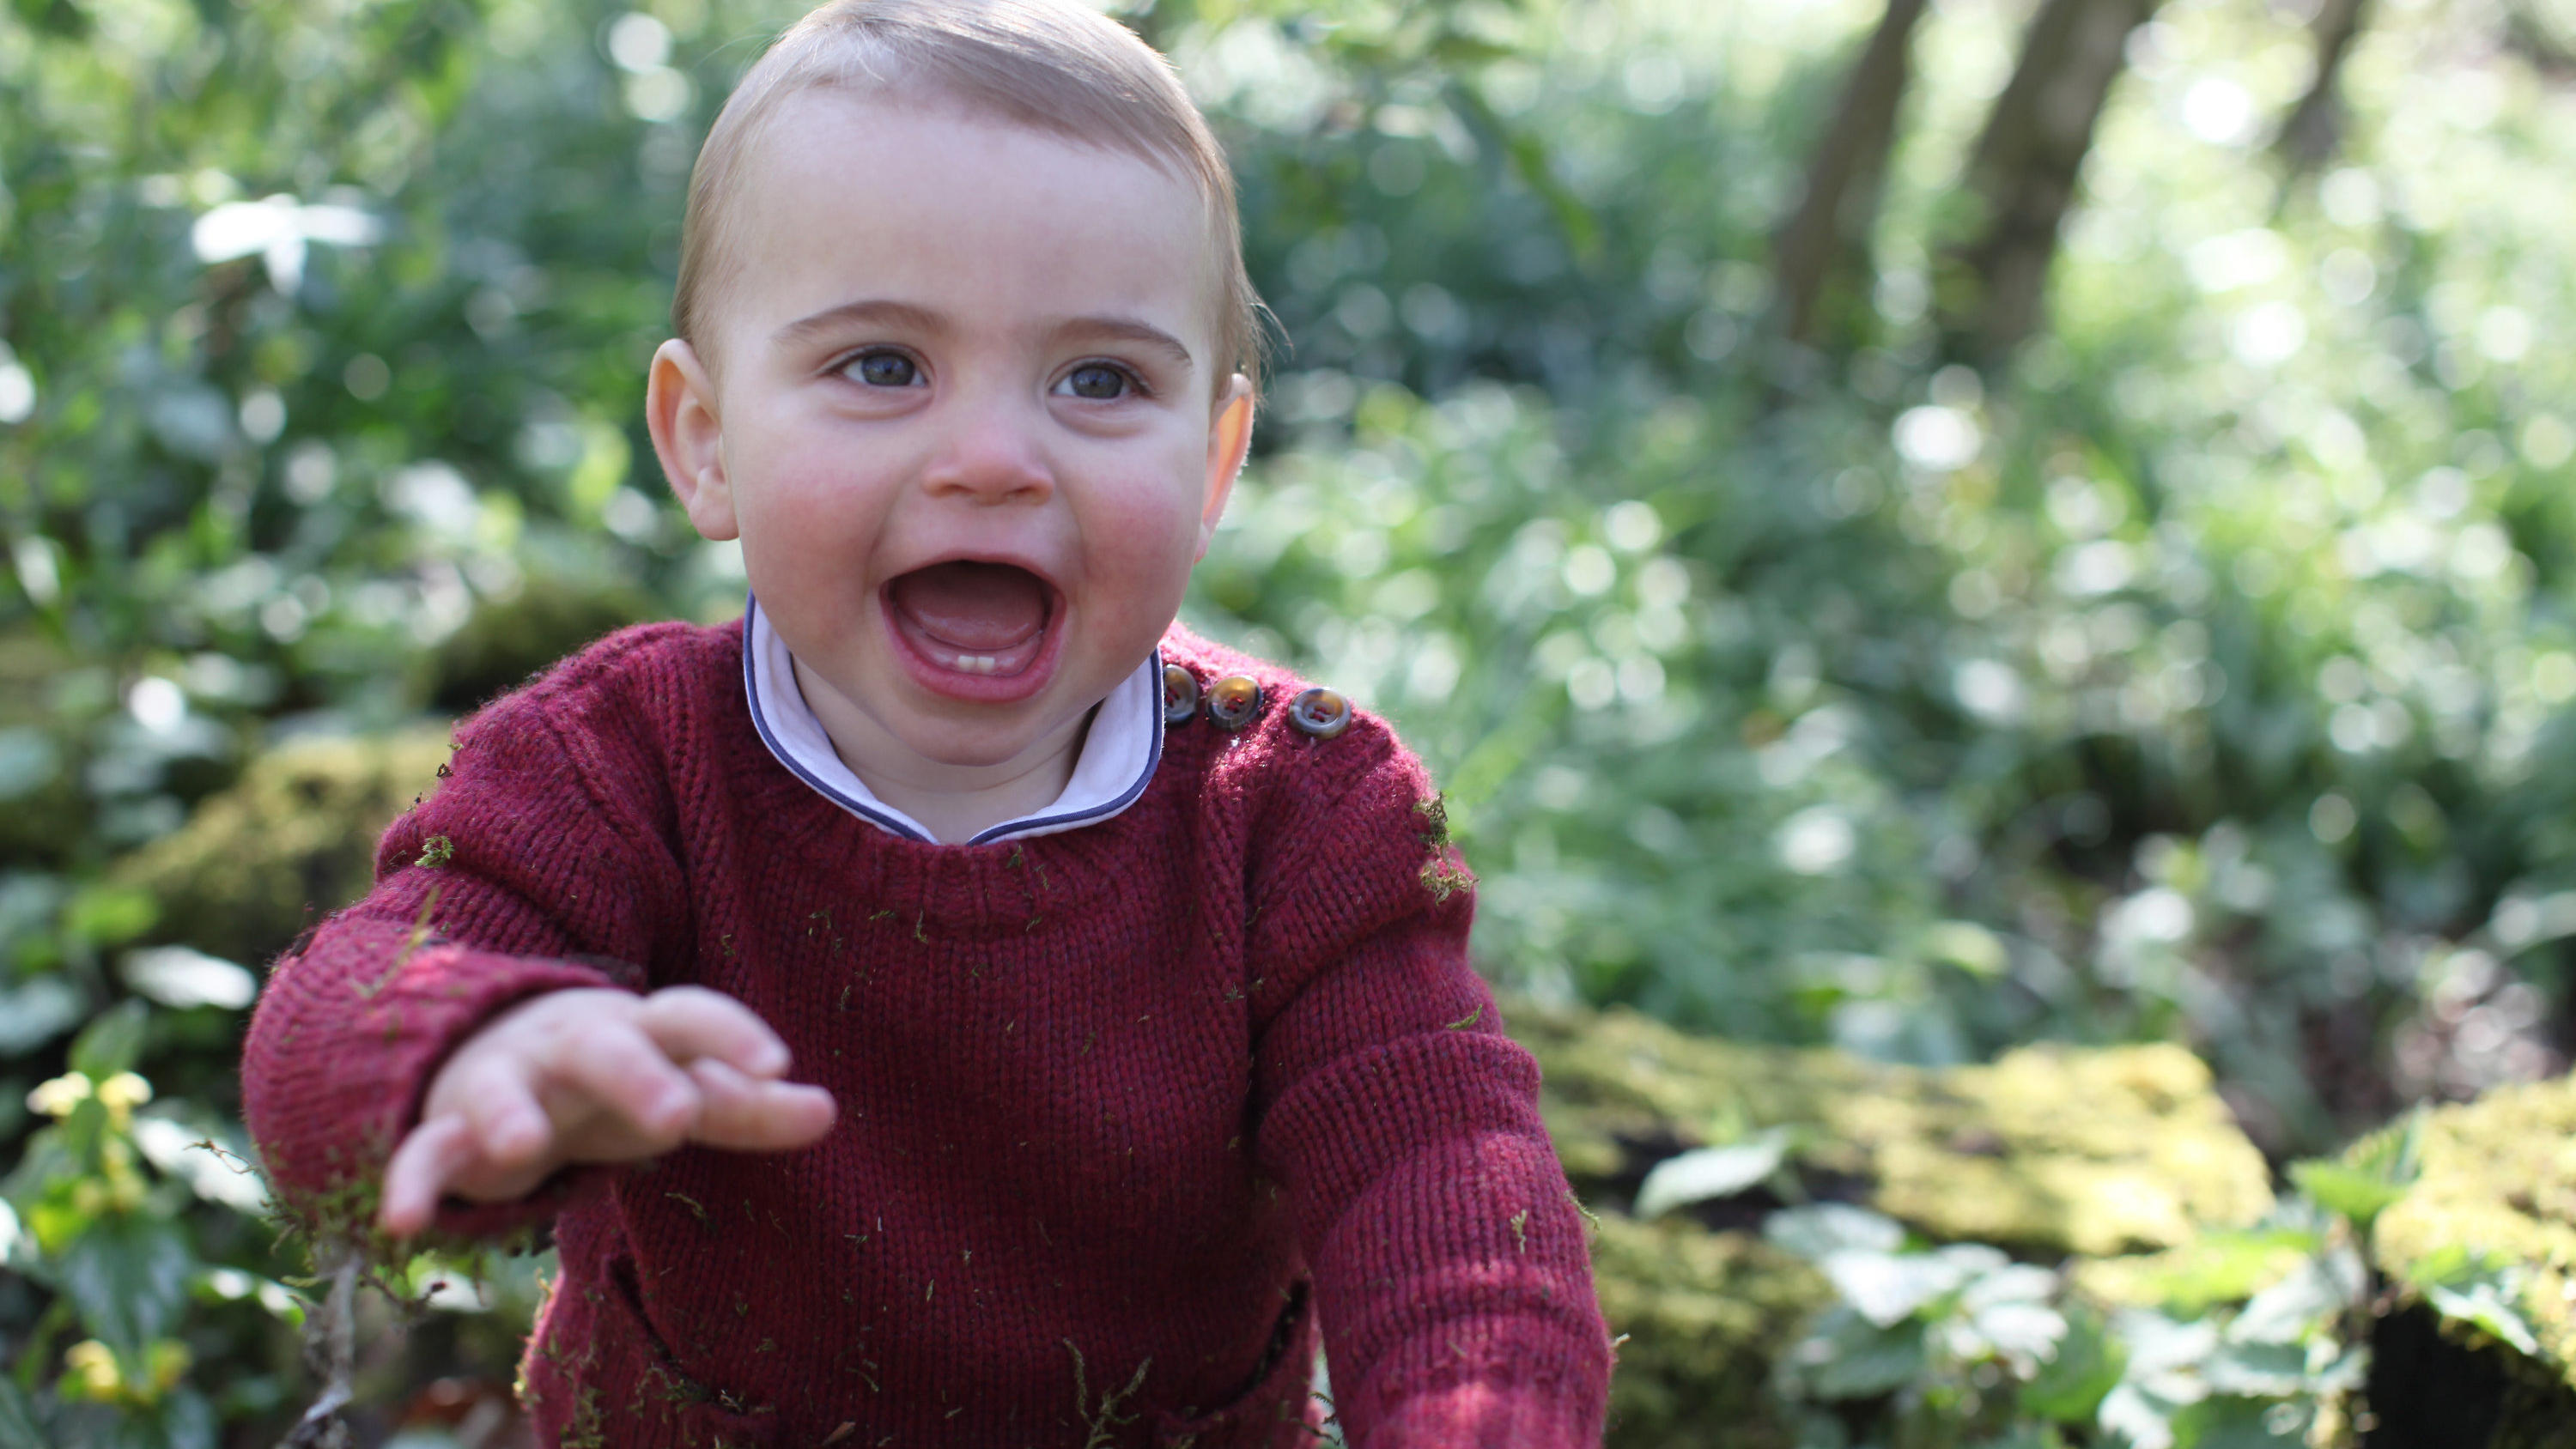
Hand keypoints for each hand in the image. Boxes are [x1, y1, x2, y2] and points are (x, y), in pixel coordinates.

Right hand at [378, 985, 835, 1236]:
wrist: (484, 1056)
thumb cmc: (607, 1084)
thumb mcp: (677, 1089)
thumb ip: (747, 1106)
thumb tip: (829, 1111)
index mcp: (636, 1031)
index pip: (688, 1017)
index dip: (732, 1035)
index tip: (778, 1064)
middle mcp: (570, 1047)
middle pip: (604, 1048)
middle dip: (637, 1075)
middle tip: (678, 1115)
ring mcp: (504, 1083)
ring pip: (503, 1090)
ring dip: (510, 1114)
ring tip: (525, 1149)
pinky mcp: (446, 1130)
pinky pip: (424, 1153)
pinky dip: (412, 1184)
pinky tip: (405, 1225)